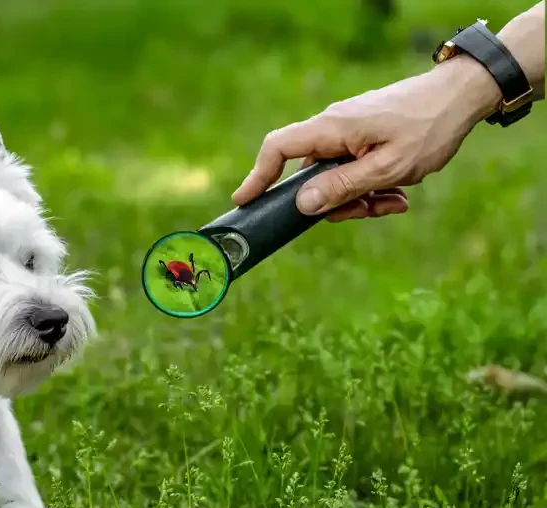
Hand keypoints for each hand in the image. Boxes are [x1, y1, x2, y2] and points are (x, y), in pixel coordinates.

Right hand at [231, 55, 502, 221]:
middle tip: (368, 211)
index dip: (257, 175)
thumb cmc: (428, 127)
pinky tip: (400, 193)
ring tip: (396, 200)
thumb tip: (303, 205)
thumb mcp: (388, 167)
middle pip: (310, 175)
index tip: (244, 201)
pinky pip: (354, 169)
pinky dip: (371, 186)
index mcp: (332, 129)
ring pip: (336, 177)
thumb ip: (343, 187)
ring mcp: (348, 132)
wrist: (463, 95)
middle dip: (335, 202)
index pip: (278, 148)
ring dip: (360, 198)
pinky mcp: (363, 137)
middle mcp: (333, 128)